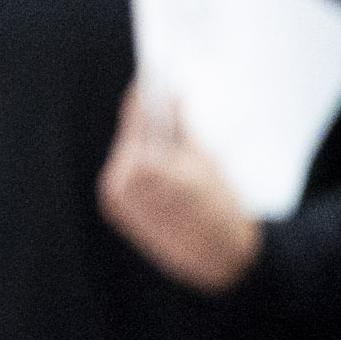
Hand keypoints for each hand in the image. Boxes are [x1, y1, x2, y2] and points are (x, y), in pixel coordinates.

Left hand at [97, 84, 261, 291]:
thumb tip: (173, 94)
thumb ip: (183, 126)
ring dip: (142, 145)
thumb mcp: (206, 161)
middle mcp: (124, 185)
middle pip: (130, 140)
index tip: (148, 79)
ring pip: (126, 159)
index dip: (143, 100)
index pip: (138, 123)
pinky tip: (154, 158)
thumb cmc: (221, 210)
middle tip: (157, 102)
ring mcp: (118, 201)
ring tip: (161, 132)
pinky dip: (137, 167)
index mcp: (147, 168)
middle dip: (145, 124)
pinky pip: (124, 179)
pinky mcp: (118, 213)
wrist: (222, 260)